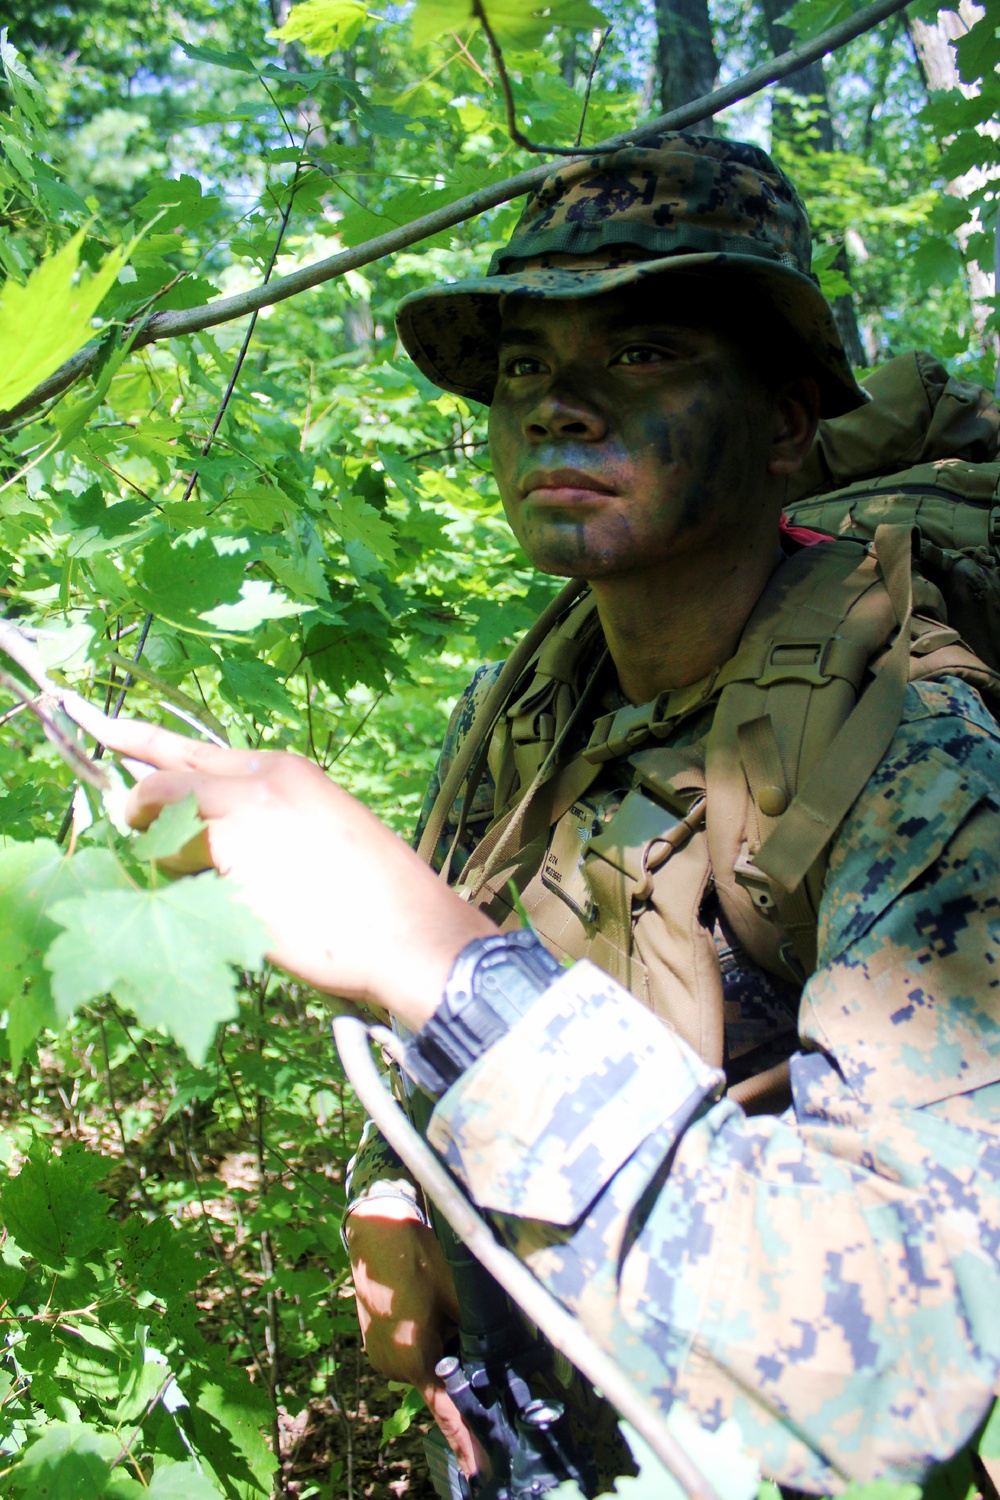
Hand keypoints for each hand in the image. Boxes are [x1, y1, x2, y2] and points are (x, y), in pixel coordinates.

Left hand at [74, 708, 493, 1027]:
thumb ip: (257, 823)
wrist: (412, 934)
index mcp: (282, 769)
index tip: (96, 723)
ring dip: (171, 867)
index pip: (192, 749)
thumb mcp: (317, 833)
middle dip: (134, 800)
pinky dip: (189, 899)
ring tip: (225, 901)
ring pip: (168, 831)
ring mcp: (241, 817)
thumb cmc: (374, 897)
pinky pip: (181, 878)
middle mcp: (257, 780)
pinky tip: (234, 918)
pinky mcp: (230, 862)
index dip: (139, 741)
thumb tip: (197, 838)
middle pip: (166, 779)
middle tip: (109, 801)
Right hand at [346, 1199, 481, 1477]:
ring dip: (439, 1356)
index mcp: (414, 1358)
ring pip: (423, 1370)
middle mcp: (392, 1366)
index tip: (477, 1469)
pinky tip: (428, 1315)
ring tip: (440, 1312)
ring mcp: (379, 1356)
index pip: (447, 1410)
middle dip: (457, 1376)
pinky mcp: (375, 1344)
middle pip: (437, 1386)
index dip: (465, 1441)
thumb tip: (494, 1358)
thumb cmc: (419, 1258)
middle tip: (467, 1343)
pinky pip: (409, 1358)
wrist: (377, 1232)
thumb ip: (472, 1334)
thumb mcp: (455, 1295)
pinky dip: (424, 1347)